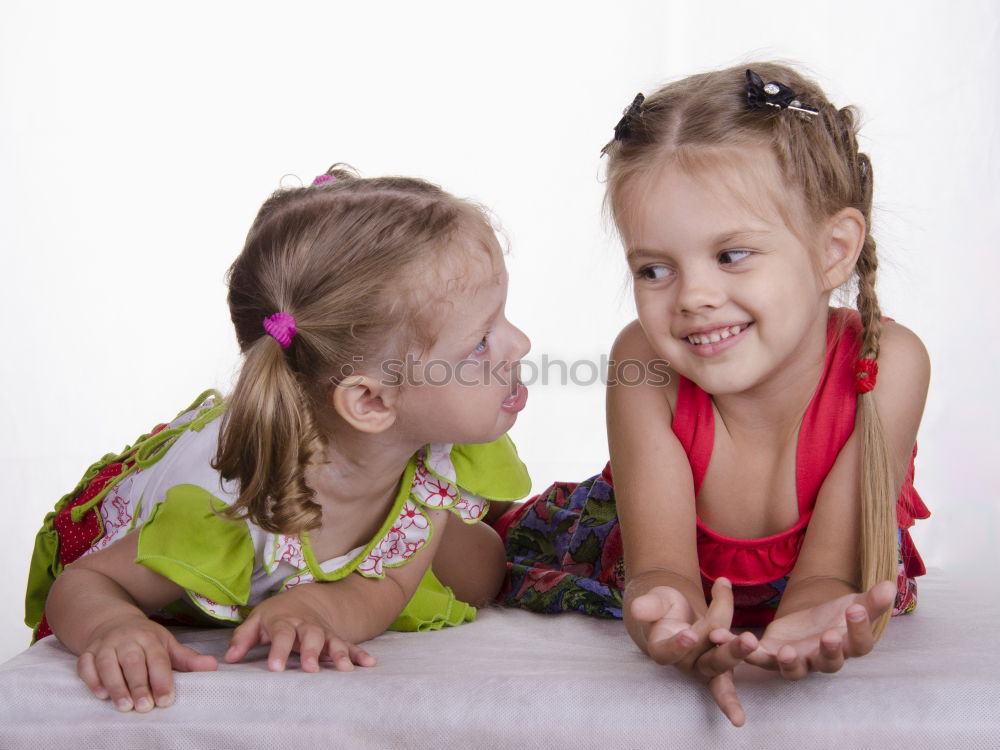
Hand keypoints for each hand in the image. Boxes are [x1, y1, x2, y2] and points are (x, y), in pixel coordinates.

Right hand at [76, 614, 216, 711]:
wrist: (113, 621)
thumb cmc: (145, 639)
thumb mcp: (167, 645)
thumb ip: (187, 659)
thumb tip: (213, 666)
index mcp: (150, 638)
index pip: (158, 659)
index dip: (162, 680)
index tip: (166, 700)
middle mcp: (127, 640)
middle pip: (133, 662)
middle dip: (139, 686)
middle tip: (145, 707)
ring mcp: (105, 645)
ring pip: (108, 664)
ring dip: (115, 686)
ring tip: (124, 706)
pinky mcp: (87, 652)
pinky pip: (85, 665)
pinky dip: (91, 679)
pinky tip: (100, 695)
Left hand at [225, 590, 375, 672]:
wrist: (304, 600)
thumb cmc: (276, 616)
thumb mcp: (256, 621)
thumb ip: (242, 638)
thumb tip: (229, 658)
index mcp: (284, 621)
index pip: (281, 634)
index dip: (278, 650)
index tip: (275, 668)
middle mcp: (306, 625)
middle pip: (310, 636)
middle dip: (311, 652)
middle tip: (310, 668)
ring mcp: (323, 632)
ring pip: (332, 640)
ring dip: (339, 653)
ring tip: (344, 668)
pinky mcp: (336, 638)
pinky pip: (350, 645)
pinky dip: (359, 654)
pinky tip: (368, 664)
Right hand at [631, 578, 756, 726]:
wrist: (674, 613)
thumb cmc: (662, 608)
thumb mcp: (656, 600)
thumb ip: (649, 606)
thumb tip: (637, 609)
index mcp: (663, 650)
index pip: (669, 651)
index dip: (679, 644)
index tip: (689, 635)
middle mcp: (685, 664)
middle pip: (709, 662)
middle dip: (729, 652)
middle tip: (748, 640)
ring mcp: (705, 668)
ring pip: (725, 666)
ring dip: (741, 654)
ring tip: (755, 640)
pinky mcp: (721, 666)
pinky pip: (731, 677)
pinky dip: (740, 683)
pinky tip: (742, 712)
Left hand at [745, 580, 895, 678]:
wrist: (810, 622)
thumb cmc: (837, 617)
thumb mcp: (854, 604)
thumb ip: (872, 599)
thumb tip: (892, 583)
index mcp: (847, 646)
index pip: (860, 644)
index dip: (859, 629)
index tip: (856, 608)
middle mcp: (823, 659)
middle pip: (830, 662)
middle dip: (830, 650)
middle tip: (830, 636)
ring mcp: (797, 660)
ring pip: (794, 670)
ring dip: (789, 662)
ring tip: (785, 651)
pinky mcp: (771, 656)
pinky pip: (757, 658)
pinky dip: (743, 650)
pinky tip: (728, 637)